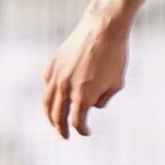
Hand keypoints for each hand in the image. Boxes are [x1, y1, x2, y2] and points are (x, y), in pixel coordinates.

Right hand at [43, 8, 130, 138]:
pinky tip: (56, 96)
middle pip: (57, 115)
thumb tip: (92, 106)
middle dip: (60, 128)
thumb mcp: (117, 82)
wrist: (103, 28)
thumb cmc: (116, 55)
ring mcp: (56, 75)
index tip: (86, 132)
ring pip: (47, 101)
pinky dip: (50, 93)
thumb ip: (104, 98)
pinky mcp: (53, 64)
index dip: (82, 129)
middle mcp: (66, 87)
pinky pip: (48, 83)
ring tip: (54, 122)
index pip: (77, 121)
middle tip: (64, 136)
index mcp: (83, 95)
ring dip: (50, 115)